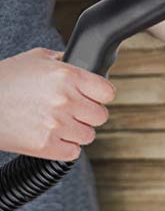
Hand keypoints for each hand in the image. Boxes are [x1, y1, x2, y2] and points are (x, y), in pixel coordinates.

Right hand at [0, 48, 114, 160]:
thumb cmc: (6, 77)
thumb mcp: (38, 58)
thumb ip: (65, 60)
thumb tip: (82, 62)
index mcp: (68, 76)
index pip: (108, 92)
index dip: (102, 93)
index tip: (96, 95)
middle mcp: (66, 100)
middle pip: (101, 115)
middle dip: (91, 112)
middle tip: (78, 110)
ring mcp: (56, 124)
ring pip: (89, 135)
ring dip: (79, 130)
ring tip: (65, 123)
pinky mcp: (43, 146)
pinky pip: (73, 153)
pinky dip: (67, 146)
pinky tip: (57, 136)